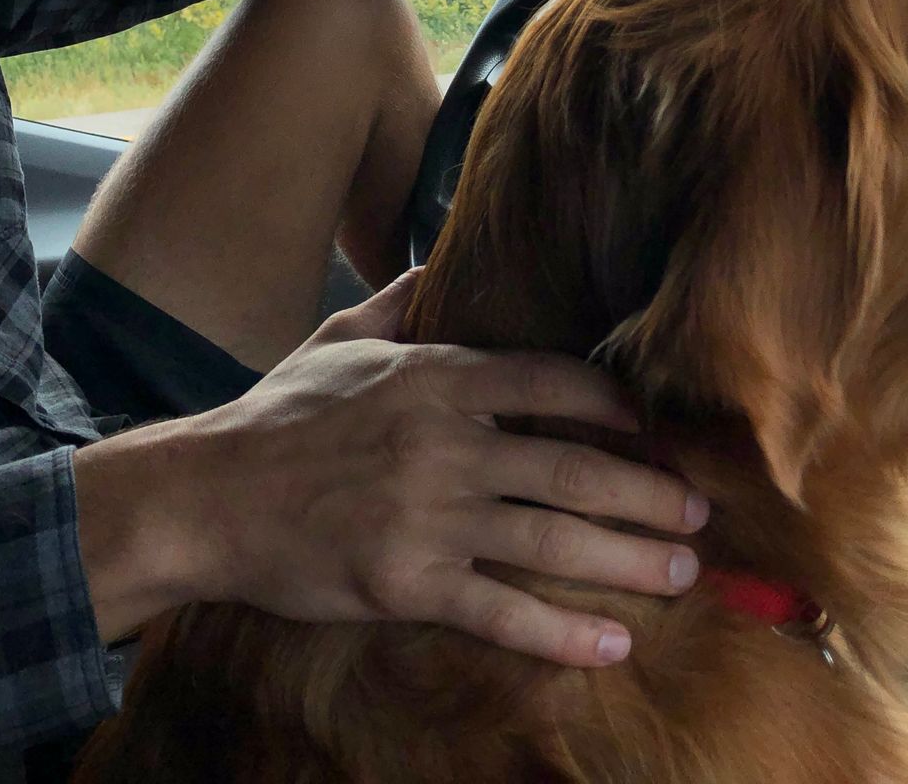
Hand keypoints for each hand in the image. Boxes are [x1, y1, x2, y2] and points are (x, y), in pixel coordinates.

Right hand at [133, 270, 708, 667]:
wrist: (206, 497)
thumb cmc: (277, 416)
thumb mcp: (338, 340)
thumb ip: (399, 303)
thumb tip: (435, 264)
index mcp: (434, 377)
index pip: (552, 381)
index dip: (617, 403)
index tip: (659, 426)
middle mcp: (443, 443)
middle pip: (573, 466)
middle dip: (649, 492)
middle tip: (701, 512)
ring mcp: (427, 516)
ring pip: (551, 540)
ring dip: (628, 559)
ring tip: (681, 573)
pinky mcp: (405, 582)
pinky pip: (501, 612)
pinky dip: (562, 632)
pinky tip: (611, 644)